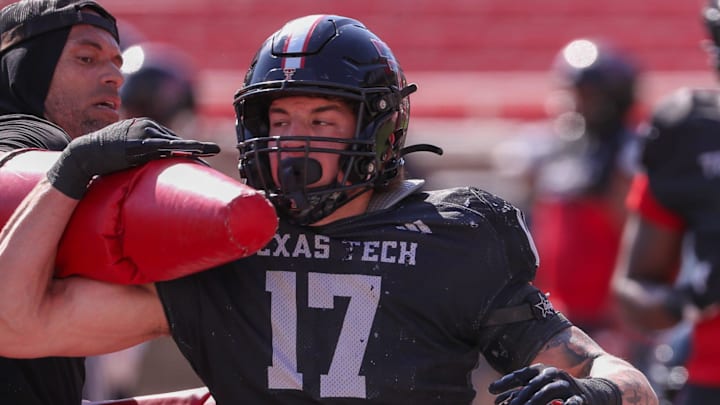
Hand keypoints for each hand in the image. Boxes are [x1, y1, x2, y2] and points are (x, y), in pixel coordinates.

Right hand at [47, 118, 219, 198]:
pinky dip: (179, 146)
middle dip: (197, 146)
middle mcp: (145, 126)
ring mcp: (142, 133)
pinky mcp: (138, 143)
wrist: (83, 155)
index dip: (190, 145)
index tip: (207, 151)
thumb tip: (154, 166)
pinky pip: (163, 145)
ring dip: (193, 147)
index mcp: (144, 127)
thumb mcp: (128, 152)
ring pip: (173, 140)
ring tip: (210, 152)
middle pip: (176, 138)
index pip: (172, 138)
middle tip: (216, 150)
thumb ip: (142, 154)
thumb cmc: (104, 157)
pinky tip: (194, 149)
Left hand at [489, 364, 620, 404]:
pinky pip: (570, 403)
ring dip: (533, 402)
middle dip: (517, 397)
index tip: (490, 390)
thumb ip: (523, 392)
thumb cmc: (562, 390)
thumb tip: (499, 400)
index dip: (506, 382)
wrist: (598, 390)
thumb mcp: (543, 387)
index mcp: (543, 371)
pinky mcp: (580, 398)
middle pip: (531, 386)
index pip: (521, 375)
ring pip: (546, 393)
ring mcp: (567, 385)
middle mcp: (553, 375)